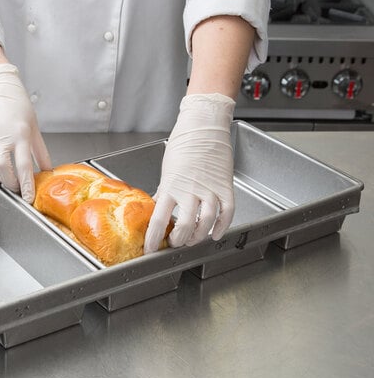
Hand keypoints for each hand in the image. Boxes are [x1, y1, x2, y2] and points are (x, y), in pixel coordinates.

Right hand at [0, 63, 51, 201]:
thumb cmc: (17, 104)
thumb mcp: (34, 127)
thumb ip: (40, 152)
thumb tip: (48, 170)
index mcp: (20, 134)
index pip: (24, 165)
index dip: (26, 184)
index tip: (28, 197)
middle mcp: (2, 136)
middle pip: (3, 168)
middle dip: (11, 184)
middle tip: (18, 190)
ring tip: (8, 183)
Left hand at [144, 93, 235, 251]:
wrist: (203, 127)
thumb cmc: (183, 146)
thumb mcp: (166, 171)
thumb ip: (164, 193)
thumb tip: (156, 209)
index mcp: (170, 187)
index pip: (158, 219)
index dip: (153, 238)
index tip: (149, 249)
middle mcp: (189, 190)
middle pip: (184, 226)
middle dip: (178, 240)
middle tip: (175, 243)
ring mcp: (209, 189)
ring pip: (205, 223)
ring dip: (198, 236)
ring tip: (193, 239)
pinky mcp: (225, 187)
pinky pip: (227, 213)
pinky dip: (222, 227)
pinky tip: (215, 234)